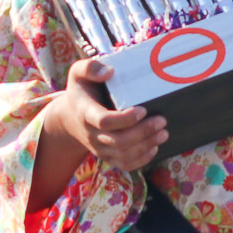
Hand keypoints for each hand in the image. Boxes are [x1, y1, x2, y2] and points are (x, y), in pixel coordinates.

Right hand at [51, 57, 167, 171]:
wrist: (69, 118)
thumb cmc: (80, 91)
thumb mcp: (77, 73)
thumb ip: (90, 67)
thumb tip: (109, 71)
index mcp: (85, 113)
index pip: (105, 121)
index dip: (126, 119)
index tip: (143, 109)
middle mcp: (91, 134)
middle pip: (119, 141)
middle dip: (143, 132)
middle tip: (162, 121)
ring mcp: (98, 147)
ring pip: (124, 154)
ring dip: (146, 145)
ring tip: (163, 133)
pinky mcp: (106, 155)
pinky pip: (124, 164)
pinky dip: (142, 159)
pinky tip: (154, 147)